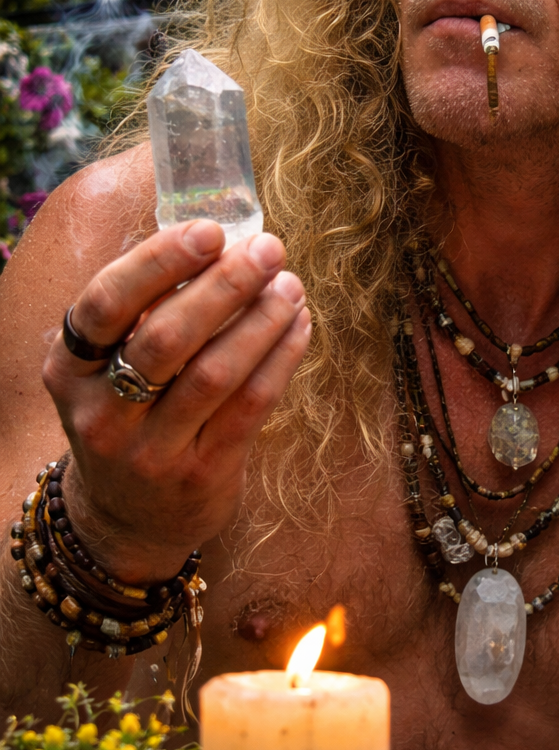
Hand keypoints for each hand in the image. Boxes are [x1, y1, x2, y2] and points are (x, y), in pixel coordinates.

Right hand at [41, 219, 310, 583]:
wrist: (126, 519)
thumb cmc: (128, 415)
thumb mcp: (106, 370)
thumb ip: (145, 313)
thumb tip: (224, 242)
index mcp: (69, 370)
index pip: (106, 303)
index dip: (159, 262)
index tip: (210, 231)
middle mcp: (101, 413)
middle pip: (166, 337)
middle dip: (225, 286)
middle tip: (268, 250)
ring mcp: (150, 451)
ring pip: (215, 373)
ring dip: (261, 321)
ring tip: (290, 285)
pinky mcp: (200, 475)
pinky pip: (250, 407)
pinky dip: (280, 359)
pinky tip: (298, 326)